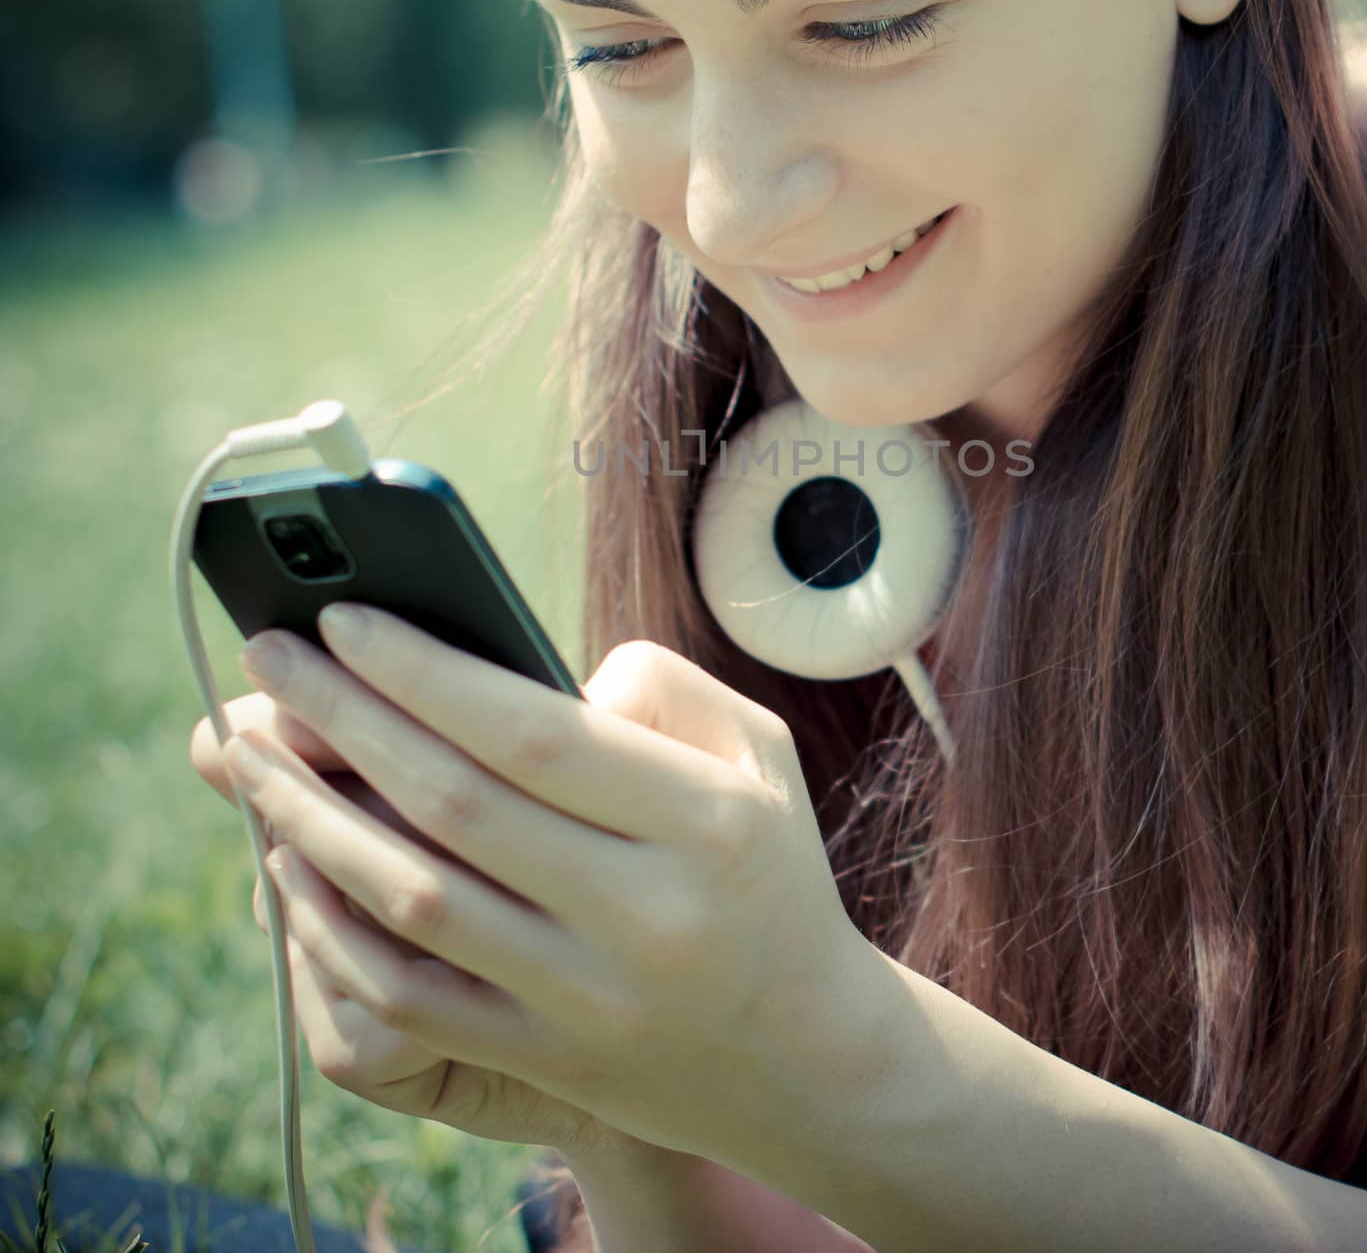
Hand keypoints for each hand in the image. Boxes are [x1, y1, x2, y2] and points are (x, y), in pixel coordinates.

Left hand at [215, 606, 874, 1166]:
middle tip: (271, 655)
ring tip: (251, 749)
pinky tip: (288, 860)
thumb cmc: (766, 870)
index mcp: (706, 821)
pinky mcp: (544, 1060)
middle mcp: (647, 913)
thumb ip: (662, 684)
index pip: (534, 731)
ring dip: (313, 815)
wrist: (803, 1052)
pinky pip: (406, 994)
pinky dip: (331, 926)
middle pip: (457, 803)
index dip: (425, 671)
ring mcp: (589, 998)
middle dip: (345, 717)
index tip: (346, 618)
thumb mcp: (759, 752)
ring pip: (415, 899)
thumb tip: (525, 675)